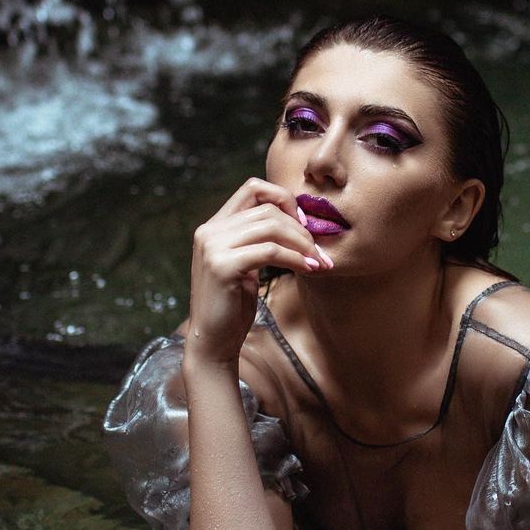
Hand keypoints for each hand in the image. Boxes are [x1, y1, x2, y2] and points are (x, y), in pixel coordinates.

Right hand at [186, 178, 331, 364]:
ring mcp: (213, 247)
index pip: (253, 188)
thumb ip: (258, 239)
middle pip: (268, 209)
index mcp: (214, 226)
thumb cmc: (232, 305)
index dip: (284, 199)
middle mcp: (209, 231)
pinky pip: (270, 251)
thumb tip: (299, 221)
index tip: (304, 225)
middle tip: (320, 252)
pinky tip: (309, 269)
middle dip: (301, 229)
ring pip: (271, 227)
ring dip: (302, 244)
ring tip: (318, 262)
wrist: (212, 341)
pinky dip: (295, 258)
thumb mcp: (245, 264)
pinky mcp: (222, 266)